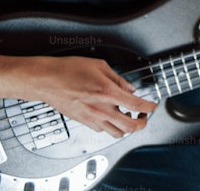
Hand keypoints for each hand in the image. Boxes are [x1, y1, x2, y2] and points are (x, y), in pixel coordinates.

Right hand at [27, 56, 157, 137]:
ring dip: (127, 128)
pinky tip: (111, 117)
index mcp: (108, 92)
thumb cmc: (68, 70)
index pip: (137, 105)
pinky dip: (111, 127)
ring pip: (117, 133)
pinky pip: (102, 131)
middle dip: (142, 123)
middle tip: (144, 116)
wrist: (46, 80)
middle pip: (130, 126)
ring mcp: (92, 118)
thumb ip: (117, 78)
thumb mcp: (99, 66)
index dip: (150, 108)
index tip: (153, 106)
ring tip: (128, 118)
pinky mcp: (83, 122)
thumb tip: (129, 87)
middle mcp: (101, 109)